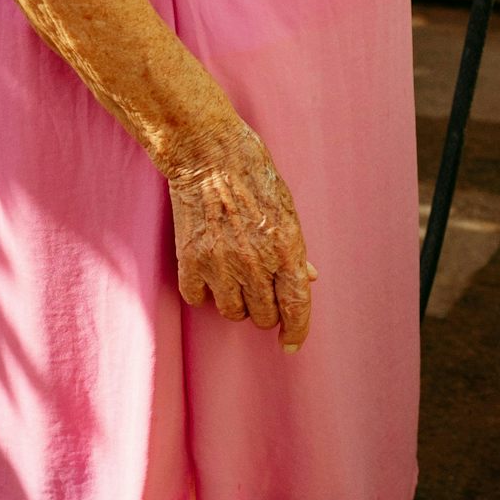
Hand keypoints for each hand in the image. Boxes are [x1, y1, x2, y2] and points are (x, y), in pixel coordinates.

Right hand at [163, 118, 314, 347]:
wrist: (209, 155)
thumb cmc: (254, 177)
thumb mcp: (287, 211)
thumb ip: (296, 251)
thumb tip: (308, 279)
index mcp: (286, 250)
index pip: (296, 307)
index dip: (296, 331)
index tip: (291, 343)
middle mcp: (256, 264)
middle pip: (262, 316)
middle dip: (264, 309)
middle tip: (258, 288)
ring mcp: (222, 265)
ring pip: (232, 312)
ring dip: (235, 302)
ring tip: (233, 276)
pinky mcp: (191, 261)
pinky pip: (198, 299)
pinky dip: (203, 291)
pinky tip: (208, 271)